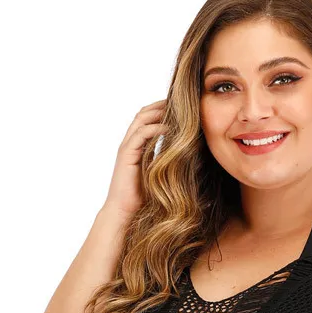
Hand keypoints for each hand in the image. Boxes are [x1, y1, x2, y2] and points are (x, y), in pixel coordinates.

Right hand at [102, 99, 169, 218]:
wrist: (125, 212)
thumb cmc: (142, 197)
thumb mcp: (158, 173)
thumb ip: (165, 159)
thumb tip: (186, 153)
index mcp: (137, 146)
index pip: (147, 119)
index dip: (161, 110)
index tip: (180, 107)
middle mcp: (130, 143)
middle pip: (143, 114)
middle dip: (160, 105)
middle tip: (178, 100)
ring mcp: (126, 147)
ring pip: (141, 120)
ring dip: (158, 112)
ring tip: (175, 108)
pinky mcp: (126, 154)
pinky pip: (141, 134)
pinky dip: (155, 128)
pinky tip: (169, 128)